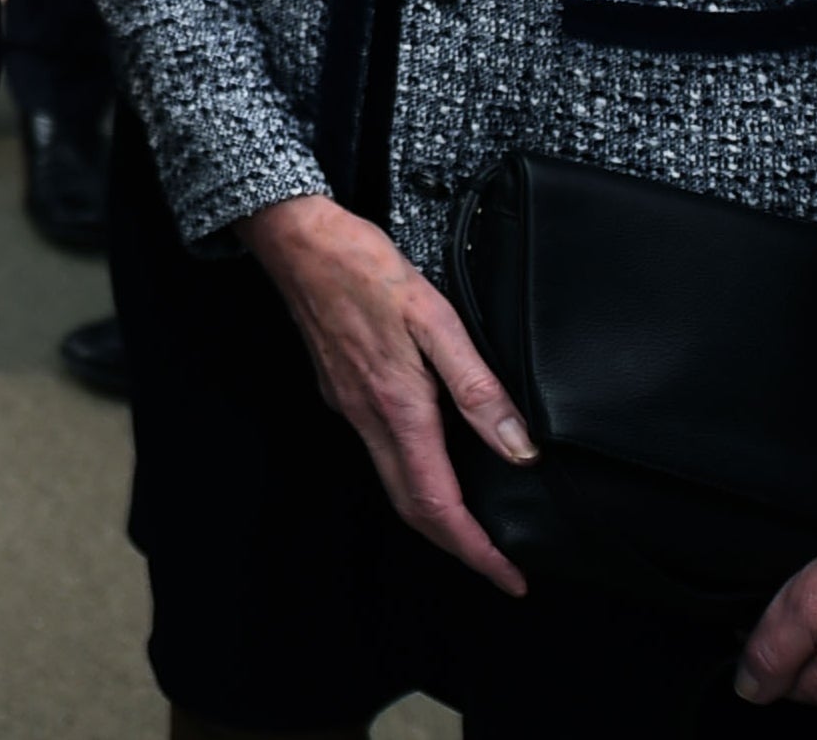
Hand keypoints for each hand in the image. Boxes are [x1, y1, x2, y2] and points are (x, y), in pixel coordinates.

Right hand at [239, 192, 535, 592]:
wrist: (297, 239)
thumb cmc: (364, 268)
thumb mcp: (436, 319)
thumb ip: (478, 387)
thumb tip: (518, 448)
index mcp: (396, 408)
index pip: (439, 505)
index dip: (477, 551)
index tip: (510, 577)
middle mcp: (367, 418)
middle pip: (413, 508)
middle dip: (459, 547)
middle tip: (500, 566)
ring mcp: (348, 407)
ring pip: (394, 483)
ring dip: (436, 515)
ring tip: (476, 523)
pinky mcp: (340, 390)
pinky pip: (380, 451)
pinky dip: (413, 474)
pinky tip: (435, 456)